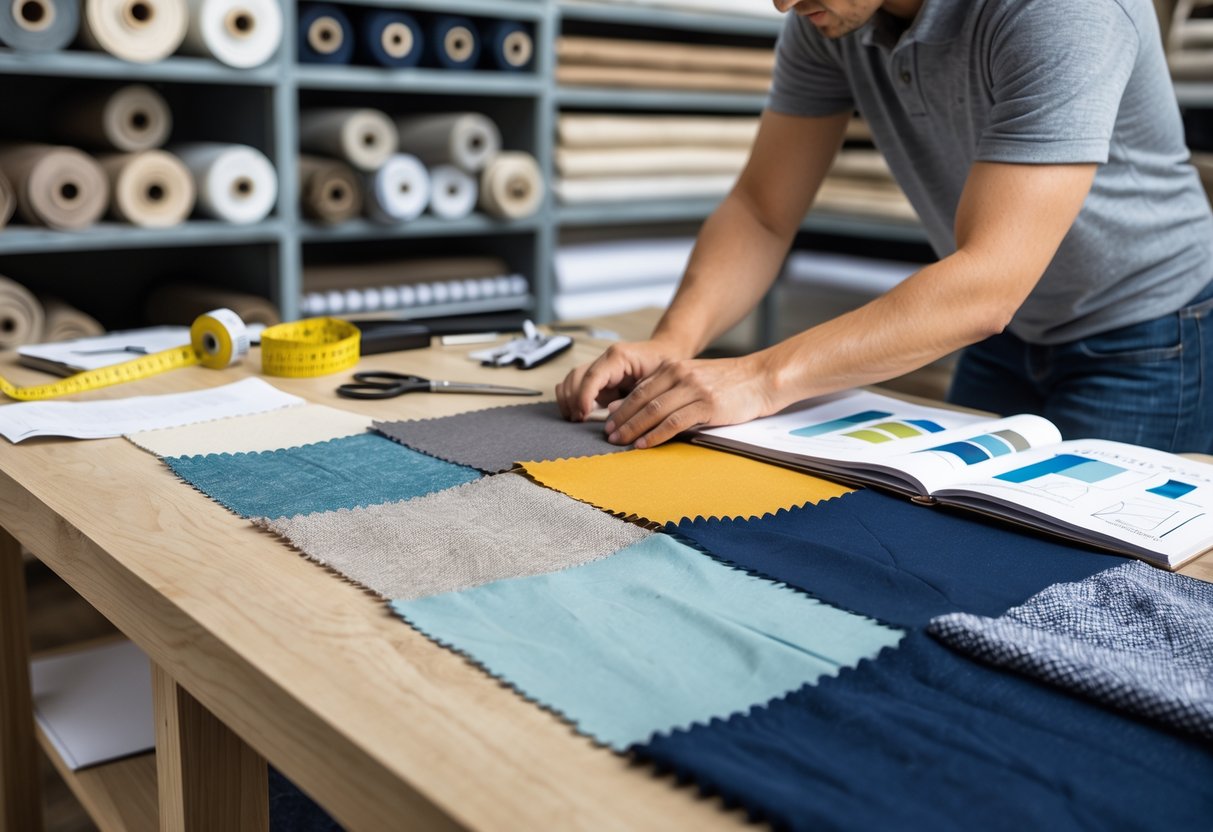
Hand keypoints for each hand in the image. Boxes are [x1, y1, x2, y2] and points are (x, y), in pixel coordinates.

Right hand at [556, 340, 682, 421]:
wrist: (665, 354)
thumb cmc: (663, 368)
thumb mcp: (654, 383)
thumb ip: (634, 396)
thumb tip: (613, 413)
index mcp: (618, 356)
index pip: (593, 375)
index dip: (584, 396)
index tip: (583, 414)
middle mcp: (605, 358)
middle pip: (577, 376)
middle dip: (574, 399)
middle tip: (578, 419)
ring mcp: (599, 364)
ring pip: (572, 378)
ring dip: (569, 399)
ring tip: (575, 417)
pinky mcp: (597, 374)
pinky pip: (575, 382)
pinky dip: (570, 396)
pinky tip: (575, 411)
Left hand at [603, 354, 776, 447]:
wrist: (761, 378)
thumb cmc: (729, 383)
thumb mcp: (695, 378)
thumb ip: (672, 389)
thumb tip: (646, 408)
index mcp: (674, 367)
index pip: (639, 389)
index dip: (622, 407)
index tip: (609, 422)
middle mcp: (680, 375)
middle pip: (641, 400)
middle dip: (622, 420)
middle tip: (609, 435)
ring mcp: (693, 389)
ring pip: (654, 411)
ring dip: (634, 429)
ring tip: (621, 442)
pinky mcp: (706, 404)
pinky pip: (674, 422)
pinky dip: (656, 435)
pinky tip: (645, 444)